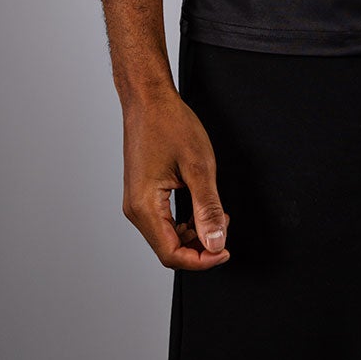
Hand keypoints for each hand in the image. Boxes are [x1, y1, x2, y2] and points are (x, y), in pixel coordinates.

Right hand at [122, 87, 231, 270]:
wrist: (148, 99)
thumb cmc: (170, 123)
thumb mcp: (199, 166)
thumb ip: (208, 209)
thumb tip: (216, 243)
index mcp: (145, 206)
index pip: (172, 255)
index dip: (202, 260)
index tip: (225, 251)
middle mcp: (136, 209)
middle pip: (169, 249)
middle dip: (200, 245)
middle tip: (224, 224)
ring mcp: (137, 201)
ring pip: (167, 236)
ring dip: (193, 233)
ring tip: (216, 213)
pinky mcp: (142, 193)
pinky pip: (163, 220)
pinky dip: (184, 220)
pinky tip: (200, 206)